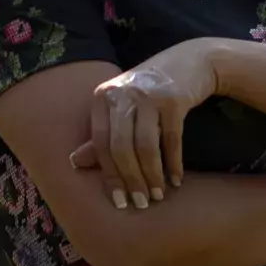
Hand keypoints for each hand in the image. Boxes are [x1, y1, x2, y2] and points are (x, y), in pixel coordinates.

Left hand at [66, 38, 221, 210]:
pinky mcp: (174, 99)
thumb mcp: (122, 106)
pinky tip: (176, 180)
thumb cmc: (150, 90)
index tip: (118, 201)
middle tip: (140, 203)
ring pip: (146, 146)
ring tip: (158, 195)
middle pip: (121, 147)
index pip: (100, 142)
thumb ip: (102, 133)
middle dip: (131, 180)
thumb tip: (74, 162)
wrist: (191, 61)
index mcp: (103, 96)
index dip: (109, 174)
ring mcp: (148, 95)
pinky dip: (173, 163)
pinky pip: (171, 140)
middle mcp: (122, 93)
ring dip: (152, 176)